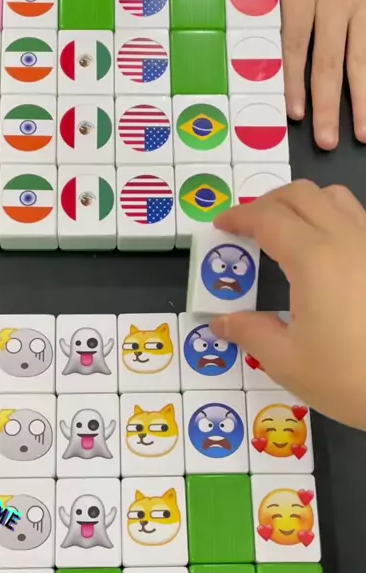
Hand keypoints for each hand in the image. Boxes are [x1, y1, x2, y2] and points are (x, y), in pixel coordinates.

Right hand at [210, 180, 365, 429]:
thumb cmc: (348, 377)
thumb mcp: (287, 362)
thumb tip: (223, 323)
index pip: (268, 218)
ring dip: (304, 204)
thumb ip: (250, 333)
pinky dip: (333, 219)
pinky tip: (327, 253)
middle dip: (268, 203)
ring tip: (287, 231)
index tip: (221, 226)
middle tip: (248, 227)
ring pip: (336, 198)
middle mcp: (347, 239)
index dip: (239, 216)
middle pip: (301, 194)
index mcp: (313, 259)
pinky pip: (359, 220)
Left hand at [212, 0, 365, 149]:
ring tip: (362, 135)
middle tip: (324, 141)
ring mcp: (360, 5)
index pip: (296, 40)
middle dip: (328, 104)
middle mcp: (335, 0)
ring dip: (361, 100)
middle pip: (331, 59)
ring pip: (361, 59)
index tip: (294, 112)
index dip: (294, 77)